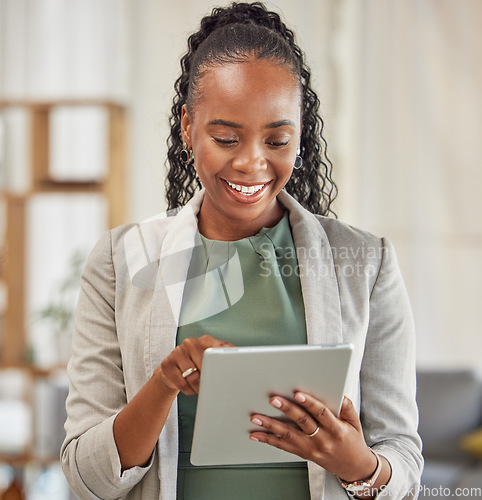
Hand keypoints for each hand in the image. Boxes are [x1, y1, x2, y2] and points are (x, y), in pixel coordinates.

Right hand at [155, 335, 234, 395]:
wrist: (173, 372)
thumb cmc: (198, 367)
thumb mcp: (213, 360)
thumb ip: (227, 359)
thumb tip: (245, 368)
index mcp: (207, 340)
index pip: (220, 350)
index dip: (224, 363)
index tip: (228, 375)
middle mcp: (191, 342)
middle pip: (205, 364)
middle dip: (209, 378)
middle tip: (211, 386)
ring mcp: (178, 351)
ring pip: (193, 376)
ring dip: (198, 387)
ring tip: (200, 388)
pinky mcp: (167, 363)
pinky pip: (181, 382)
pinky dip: (187, 390)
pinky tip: (190, 388)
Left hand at [249, 394, 376, 482]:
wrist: (353, 467)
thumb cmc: (352, 441)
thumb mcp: (354, 422)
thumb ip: (346, 406)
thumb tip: (338, 392)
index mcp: (336, 430)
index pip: (321, 414)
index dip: (309, 403)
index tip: (298, 394)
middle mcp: (322, 440)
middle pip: (302, 422)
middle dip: (287, 410)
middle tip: (273, 399)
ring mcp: (311, 448)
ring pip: (289, 436)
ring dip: (270, 426)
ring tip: (256, 417)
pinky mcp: (303, 454)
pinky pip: (284, 447)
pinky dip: (268, 440)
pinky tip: (256, 434)